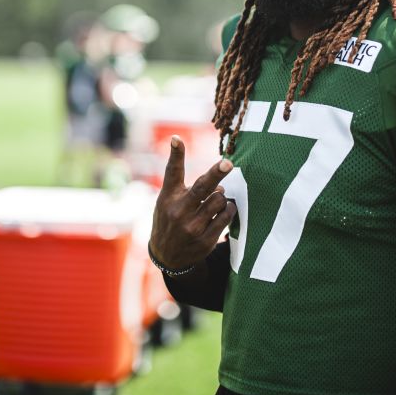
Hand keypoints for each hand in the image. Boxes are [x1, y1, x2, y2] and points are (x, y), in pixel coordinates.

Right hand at [149, 136, 236, 270]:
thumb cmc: (169, 218)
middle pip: (202, 186)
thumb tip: (217, 178)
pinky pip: (226, 218)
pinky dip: (229, 210)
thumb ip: (182, 182)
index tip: (177, 138)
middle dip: (217, 173)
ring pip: (219, 200)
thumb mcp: (167, 199)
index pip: (172, 172)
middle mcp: (178, 211)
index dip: (176, 154)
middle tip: (228, 163)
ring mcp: (192, 227)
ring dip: (223, 196)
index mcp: (168, 197)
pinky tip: (224, 210)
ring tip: (217, 199)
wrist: (166, 256)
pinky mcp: (205, 240)